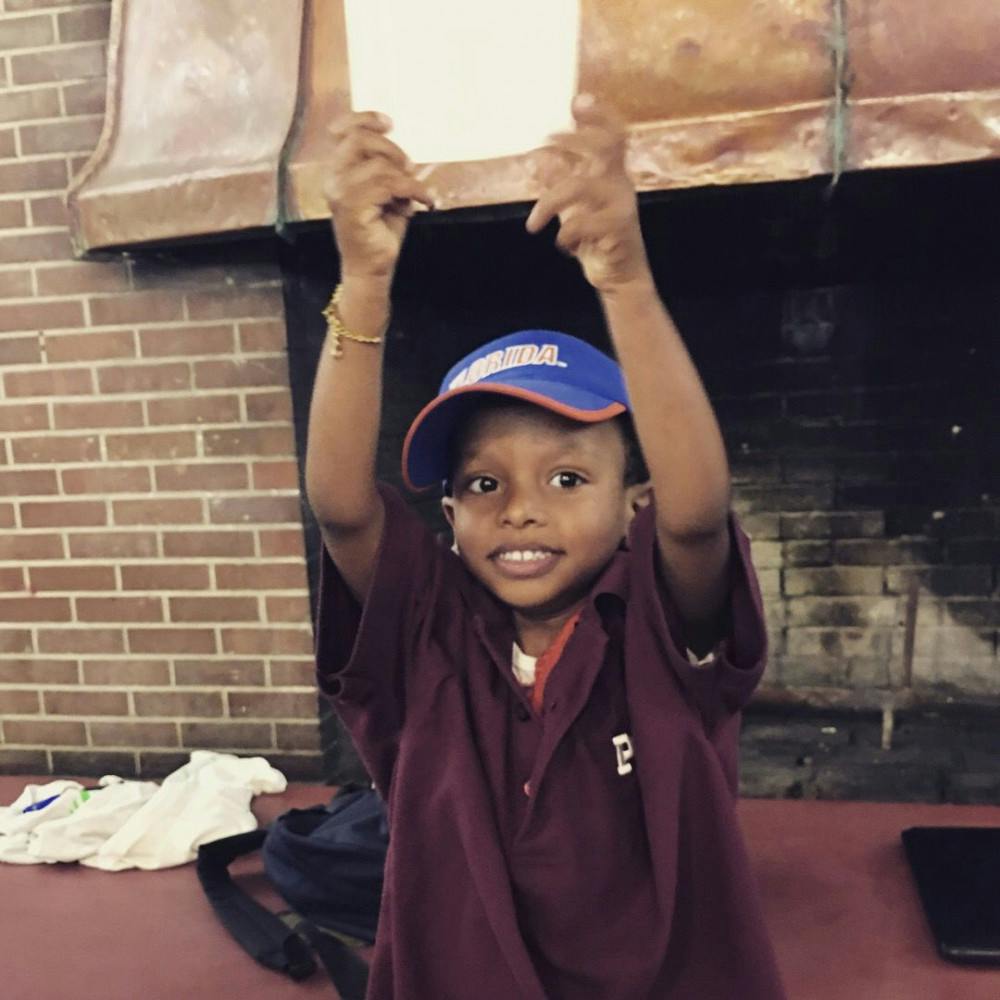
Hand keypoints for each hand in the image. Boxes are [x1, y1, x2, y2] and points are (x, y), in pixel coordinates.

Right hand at [325, 112, 433, 279]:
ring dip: (405, 177)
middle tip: (409, 167)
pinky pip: (389, 185)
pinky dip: (413, 191)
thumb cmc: (378, 230)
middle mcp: (333, 178)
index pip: (344, 131)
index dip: (365, 119)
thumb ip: (388, 170)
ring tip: (418, 194)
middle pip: (359, 140)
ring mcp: (340, 193)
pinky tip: (425, 202)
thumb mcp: (386, 192)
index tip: (389, 124)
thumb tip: (407, 157)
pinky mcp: (353, 207)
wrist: (371, 267)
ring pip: (378, 165)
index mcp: (338, 170)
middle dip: (391, 149)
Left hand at [525, 95, 650, 293]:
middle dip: (577, 137)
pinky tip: (563, 246)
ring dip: (548, 204)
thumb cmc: (595, 240)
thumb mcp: (573, 208)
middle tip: (546, 139)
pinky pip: (581, 223)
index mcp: (610, 175)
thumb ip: (560, 182)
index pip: (613, 135)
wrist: (618, 278)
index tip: (576, 101)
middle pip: (607, 145)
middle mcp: (620, 184)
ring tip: (533, 225)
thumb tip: (541, 157)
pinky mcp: (617, 230)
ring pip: (580, 186)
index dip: (598, 115)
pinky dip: (565, 235)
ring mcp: (621, 206)